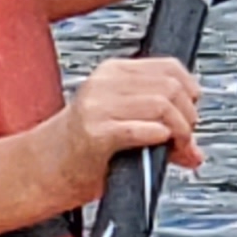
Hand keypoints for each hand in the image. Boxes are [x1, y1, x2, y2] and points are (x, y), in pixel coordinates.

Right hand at [43, 54, 201, 203]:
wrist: (42, 169)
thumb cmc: (81, 149)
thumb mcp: (122, 126)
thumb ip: (160, 131)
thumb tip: (194, 153)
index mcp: (113, 72)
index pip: (170, 67)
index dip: (190, 91)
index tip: (191, 114)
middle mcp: (105, 83)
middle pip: (171, 86)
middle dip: (188, 117)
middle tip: (184, 139)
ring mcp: (98, 106)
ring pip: (162, 104)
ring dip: (179, 131)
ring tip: (175, 148)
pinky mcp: (95, 132)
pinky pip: (141, 129)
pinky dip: (159, 137)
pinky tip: (158, 145)